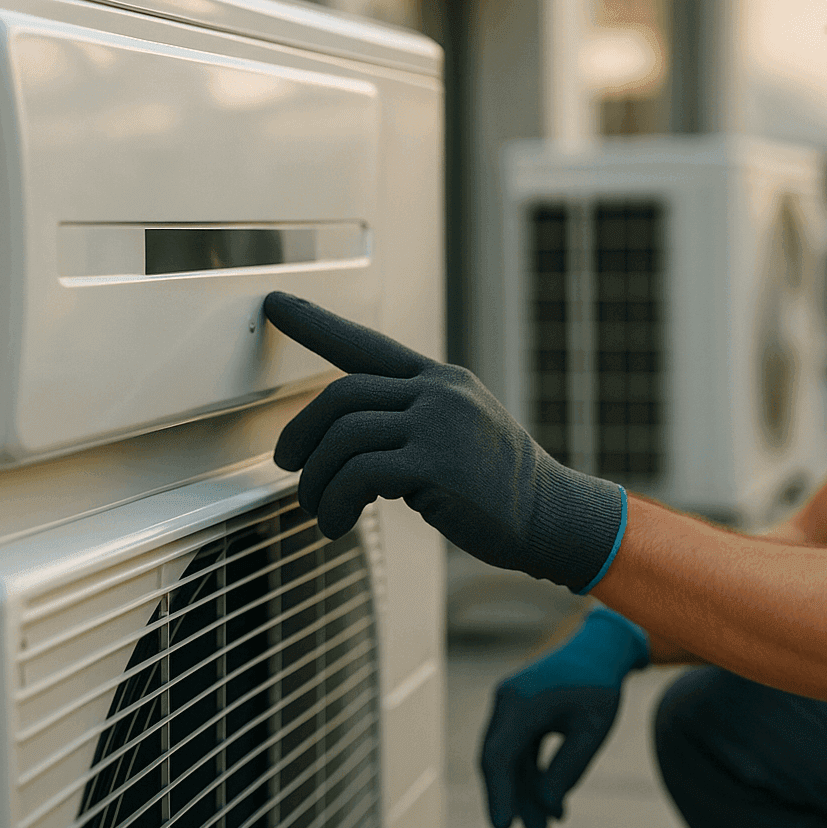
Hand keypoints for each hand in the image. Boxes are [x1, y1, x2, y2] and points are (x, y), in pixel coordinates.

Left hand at [263, 292, 626, 592]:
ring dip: (316, 481)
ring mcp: (440, 425)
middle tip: (288, 466)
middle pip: (341, 396)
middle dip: (302, 434)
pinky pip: (359, 476)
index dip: (316, 324)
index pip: (366, 345)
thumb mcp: (460, 432)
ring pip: (343, 439)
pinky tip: (338, 524)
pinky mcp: (437, 465)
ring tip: (319, 510)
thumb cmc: (499, 485)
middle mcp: (439, 393)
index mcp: (440, 381)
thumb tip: (347, 441)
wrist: (550, 517)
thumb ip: (411, 421)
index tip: (277, 303)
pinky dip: (336, 504)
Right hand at [480, 607, 650, 827]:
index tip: (503, 827)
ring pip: (508, 759)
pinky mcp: (518, 713)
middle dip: (512, 801)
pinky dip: (530, 776)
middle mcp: (507, 701)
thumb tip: (548, 805)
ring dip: (523, 793)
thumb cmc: (599, 686)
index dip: (498, 794)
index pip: (500, 756)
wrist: (600, 649)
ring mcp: (509, 706)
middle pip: (499, 761)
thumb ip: (568, 768)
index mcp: (521, 701)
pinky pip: (518, 750)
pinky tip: (548, 802)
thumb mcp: (592, 730)